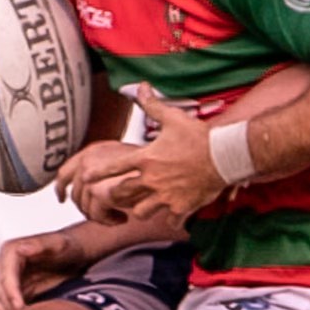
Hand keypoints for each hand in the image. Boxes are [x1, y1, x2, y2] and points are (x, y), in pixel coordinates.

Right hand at [0, 229, 88, 309]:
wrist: (75, 253)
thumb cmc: (69, 246)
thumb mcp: (59, 243)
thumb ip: (40, 245)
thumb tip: (21, 248)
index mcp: (11, 251)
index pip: (5, 276)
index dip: (11, 293)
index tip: (20, 307)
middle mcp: (4, 264)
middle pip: (0, 291)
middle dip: (11, 306)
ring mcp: (8, 278)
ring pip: (0, 301)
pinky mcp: (14, 290)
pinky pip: (7, 305)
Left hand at [71, 86, 225, 222]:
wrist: (224, 155)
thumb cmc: (199, 136)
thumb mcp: (173, 118)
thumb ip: (152, 105)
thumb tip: (140, 87)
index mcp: (146, 158)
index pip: (112, 167)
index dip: (96, 173)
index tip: (85, 178)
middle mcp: (151, 179)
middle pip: (121, 194)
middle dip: (117, 195)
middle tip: (120, 193)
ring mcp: (165, 196)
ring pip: (140, 213)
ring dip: (141, 209)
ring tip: (145, 205)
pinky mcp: (181, 208)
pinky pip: (169, 221)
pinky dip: (170, 219)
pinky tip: (173, 214)